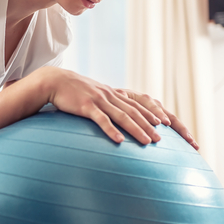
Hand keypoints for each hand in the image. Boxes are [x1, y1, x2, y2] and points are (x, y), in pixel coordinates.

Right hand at [38, 67, 197, 149]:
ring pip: (122, 116)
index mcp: (115, 94)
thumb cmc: (74, 92)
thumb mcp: (95, 96)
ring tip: (148, 141)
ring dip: (137, 129)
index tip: (169, 124)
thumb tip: (119, 119)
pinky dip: (111, 130)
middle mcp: (111, 95)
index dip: (155, 113)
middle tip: (162, 140)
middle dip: (151, 126)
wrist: (54, 82)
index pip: (140, 104)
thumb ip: (108, 105)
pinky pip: (101, 120)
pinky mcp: (86, 106)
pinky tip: (119, 141)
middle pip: (135, 112)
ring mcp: (99, 100)